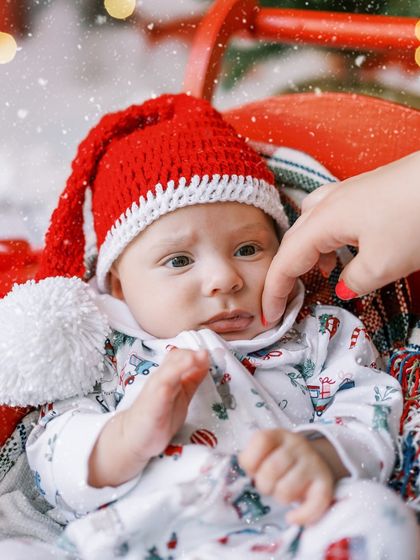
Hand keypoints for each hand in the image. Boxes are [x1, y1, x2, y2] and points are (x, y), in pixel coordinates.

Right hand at [89, 348, 208, 486]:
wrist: (133, 437)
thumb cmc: (158, 416)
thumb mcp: (181, 395)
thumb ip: (192, 379)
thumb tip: (206, 362)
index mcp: (168, 376)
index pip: (180, 355)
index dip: (195, 352)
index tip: (212, 354)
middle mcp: (161, 378)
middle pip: (175, 356)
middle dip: (193, 353)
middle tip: (210, 354)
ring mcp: (156, 388)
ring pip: (169, 367)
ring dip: (185, 360)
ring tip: (200, 356)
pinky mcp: (154, 400)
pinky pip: (163, 384)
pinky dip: (175, 375)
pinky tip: (184, 372)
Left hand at [238, 429, 336, 525]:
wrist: (314, 461)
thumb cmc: (280, 459)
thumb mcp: (265, 451)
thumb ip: (252, 458)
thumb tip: (246, 471)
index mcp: (278, 435)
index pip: (261, 440)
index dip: (251, 459)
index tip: (253, 469)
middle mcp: (297, 445)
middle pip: (271, 468)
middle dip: (263, 483)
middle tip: (267, 485)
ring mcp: (312, 463)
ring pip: (287, 490)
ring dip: (279, 497)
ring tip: (281, 492)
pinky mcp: (325, 484)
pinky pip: (314, 505)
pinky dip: (301, 516)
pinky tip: (292, 517)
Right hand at [262, 151, 419, 321]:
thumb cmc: (414, 217)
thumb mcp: (383, 264)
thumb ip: (355, 281)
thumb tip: (343, 288)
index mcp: (322, 221)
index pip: (286, 261)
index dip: (274, 290)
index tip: (270, 316)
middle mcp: (327, 203)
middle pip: (293, 240)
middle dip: (285, 272)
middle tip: (284, 300)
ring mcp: (346, 193)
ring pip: (310, 225)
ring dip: (305, 252)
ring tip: (316, 275)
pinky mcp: (365, 190)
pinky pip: (330, 216)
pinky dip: (326, 238)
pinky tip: (344, 248)